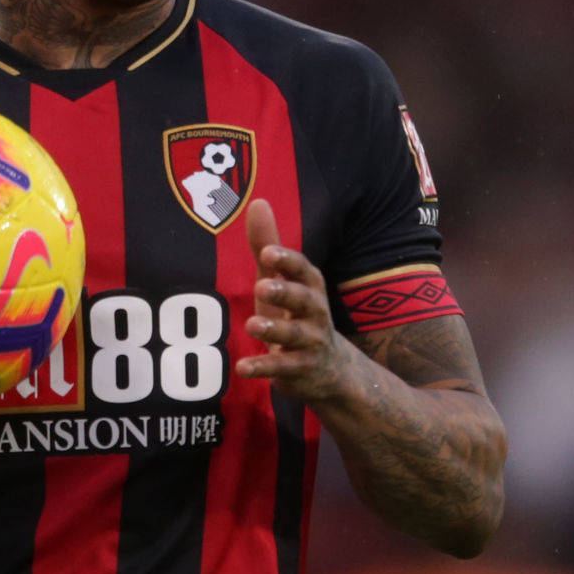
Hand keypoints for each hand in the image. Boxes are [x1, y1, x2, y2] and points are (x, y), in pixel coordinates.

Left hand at [236, 199, 356, 403]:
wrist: (330, 371)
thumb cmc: (298, 315)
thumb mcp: (282, 280)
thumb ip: (268, 245)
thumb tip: (257, 202)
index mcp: (310, 287)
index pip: (303, 269)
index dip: (287, 261)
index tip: (268, 252)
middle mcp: (316, 312)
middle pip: (304, 300)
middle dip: (285, 292)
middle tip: (261, 285)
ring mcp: (311, 342)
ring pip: (294, 334)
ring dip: (274, 329)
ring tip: (251, 325)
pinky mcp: (302, 370)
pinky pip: (284, 368)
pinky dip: (264, 368)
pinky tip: (242, 368)